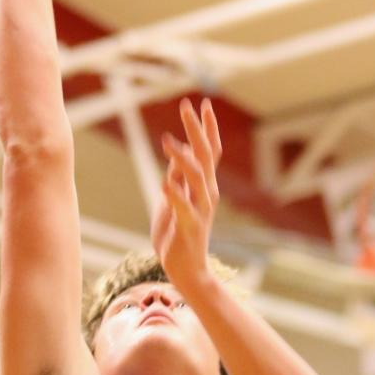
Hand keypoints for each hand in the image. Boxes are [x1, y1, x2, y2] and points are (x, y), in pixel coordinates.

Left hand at [150, 98, 222, 293]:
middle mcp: (207, 193)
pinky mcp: (189, 226)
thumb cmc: (178, 234)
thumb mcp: (174, 199)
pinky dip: (176, 194)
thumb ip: (178, 177)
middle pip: (206, 156)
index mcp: (204, 185)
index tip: (204, 104)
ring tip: (167, 142)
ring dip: (184, 158)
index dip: (207, 128)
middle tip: (187, 105)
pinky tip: (165, 183)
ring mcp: (200, 209)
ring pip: (197, 178)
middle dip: (196, 130)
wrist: (187, 270)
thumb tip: (175, 152)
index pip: (210, 151)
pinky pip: (184, 207)